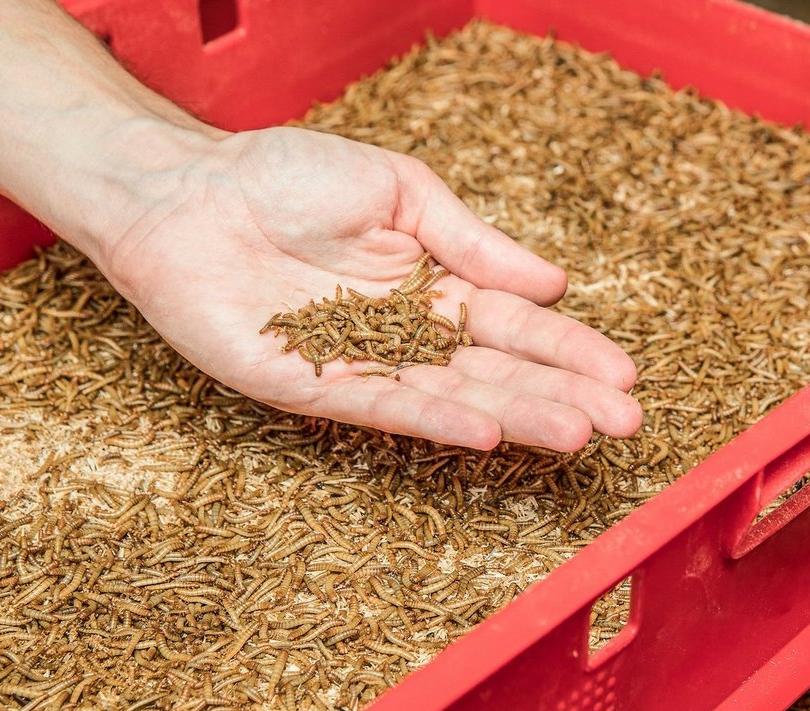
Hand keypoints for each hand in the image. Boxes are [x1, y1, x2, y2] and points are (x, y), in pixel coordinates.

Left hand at [90, 125, 640, 451]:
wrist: (184, 193)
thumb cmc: (285, 176)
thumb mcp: (398, 190)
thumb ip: (471, 240)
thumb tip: (552, 284)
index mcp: (437, 287)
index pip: (518, 326)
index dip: (571, 350)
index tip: (625, 373)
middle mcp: (409, 335)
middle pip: (499, 372)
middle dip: (564, 396)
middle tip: (625, 422)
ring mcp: (365, 365)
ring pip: (455, 396)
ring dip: (518, 418)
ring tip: (577, 435)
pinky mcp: (313, 386)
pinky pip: (383, 405)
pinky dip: (434, 417)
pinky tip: (484, 432)